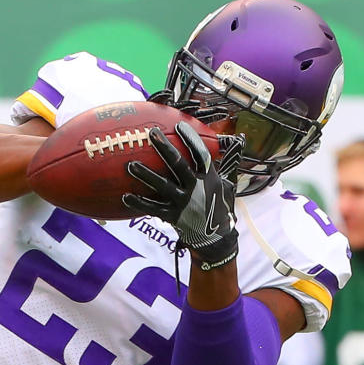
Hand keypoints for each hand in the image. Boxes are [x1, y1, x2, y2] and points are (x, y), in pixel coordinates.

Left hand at [122, 122, 237, 270]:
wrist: (215, 239)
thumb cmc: (218, 208)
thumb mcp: (227, 186)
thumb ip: (225, 165)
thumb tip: (238, 140)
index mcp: (209, 178)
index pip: (200, 154)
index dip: (190, 139)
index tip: (178, 125)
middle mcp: (196, 188)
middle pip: (178, 165)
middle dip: (164, 148)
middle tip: (151, 133)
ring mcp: (183, 202)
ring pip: (162, 185)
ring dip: (146, 174)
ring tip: (131, 165)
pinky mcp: (173, 216)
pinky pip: (152, 208)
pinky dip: (139, 202)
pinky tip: (126, 196)